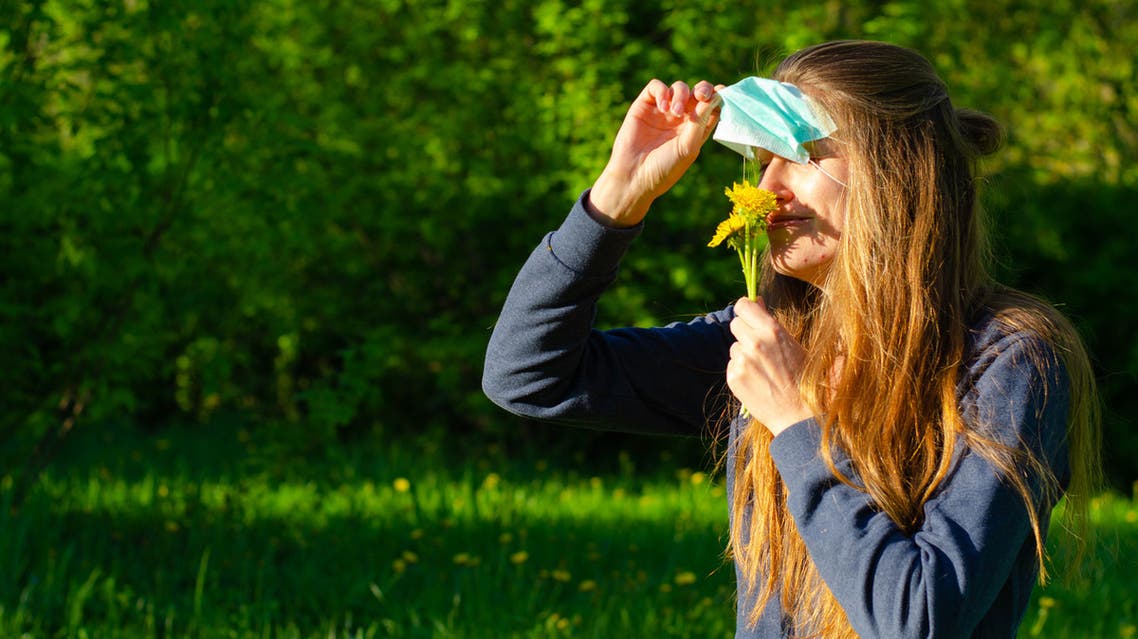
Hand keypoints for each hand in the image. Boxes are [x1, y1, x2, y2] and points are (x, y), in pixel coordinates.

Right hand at [588, 79, 722, 226]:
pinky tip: (662, 108)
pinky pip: (656, 87)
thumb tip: (714, 98)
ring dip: (681, 95)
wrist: (633, 177)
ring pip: (679, 88)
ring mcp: (662, 112)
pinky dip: (662, 91)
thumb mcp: (688, 147)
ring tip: (675, 112)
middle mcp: (680, 119)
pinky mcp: (644, 106)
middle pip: (697, 93)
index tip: (721, 93)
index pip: (711, 107)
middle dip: (703, 89)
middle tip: (701, 95)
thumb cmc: (664, 168)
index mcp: (695, 129)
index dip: (718, 97)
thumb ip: (701, 122)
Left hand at [727, 297, 812, 434]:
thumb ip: (770, 322)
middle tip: (758, 346)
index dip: (745, 309)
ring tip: (762, 368)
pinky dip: (740, 370)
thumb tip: (756, 301)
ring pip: (734, 347)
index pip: (743, 306)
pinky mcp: (733, 377)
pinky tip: (756, 380)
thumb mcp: (792, 344)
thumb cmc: (802, 377)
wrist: (799, 413)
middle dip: (744, 332)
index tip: (749, 316)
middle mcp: (754, 342)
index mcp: (772, 330)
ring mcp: (742, 361)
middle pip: (735, 324)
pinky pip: (732, 365)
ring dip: (743, 353)